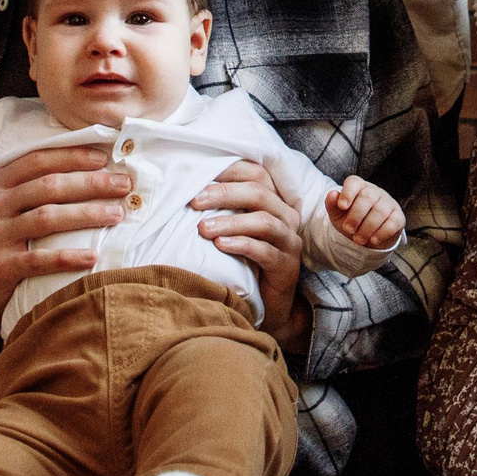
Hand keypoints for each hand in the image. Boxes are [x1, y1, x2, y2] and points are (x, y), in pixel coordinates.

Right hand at [0, 143, 133, 333]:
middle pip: (49, 186)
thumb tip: (86, 171)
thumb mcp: (3, 209)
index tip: (105, 158)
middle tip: (124, 185)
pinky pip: (40, 259)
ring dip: (88, 214)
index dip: (73, 157)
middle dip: (91, 183)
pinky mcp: (1, 267)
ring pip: (48, 217)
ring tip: (117, 214)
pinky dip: (69, 256)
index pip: (38, 161)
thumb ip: (30, 189)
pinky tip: (93, 255)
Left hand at [192, 157, 306, 346]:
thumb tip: (186, 189)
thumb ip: (222, 208)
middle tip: (194, 201)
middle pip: (259, 193)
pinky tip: (219, 246)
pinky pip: (265, 251)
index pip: (256, 173)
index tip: (198, 173)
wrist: (269, 305)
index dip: (229, 170)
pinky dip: (241, 245)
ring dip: (230, 222)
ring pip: (263, 221)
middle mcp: (286, 216)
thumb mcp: (233, 230)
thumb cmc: (245, 262)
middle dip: (224, 194)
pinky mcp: (287, 266)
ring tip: (202, 228)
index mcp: (274, 201)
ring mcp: (289, 241)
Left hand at [327, 176, 403, 249]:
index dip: (348, 193)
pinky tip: (373, 240)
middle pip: (367, 197)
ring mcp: (388, 203)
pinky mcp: (398, 217)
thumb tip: (332, 194)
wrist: (367, 237)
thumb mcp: (338, 215)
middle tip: (348, 230)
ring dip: (367, 227)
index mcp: (359, 187)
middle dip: (356, 215)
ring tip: (358, 240)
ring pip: (380, 211)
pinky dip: (382, 233)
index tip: (342, 206)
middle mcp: (375, 192)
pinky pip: (393, 222)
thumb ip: (332, 205)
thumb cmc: (351, 220)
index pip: (354, 182)